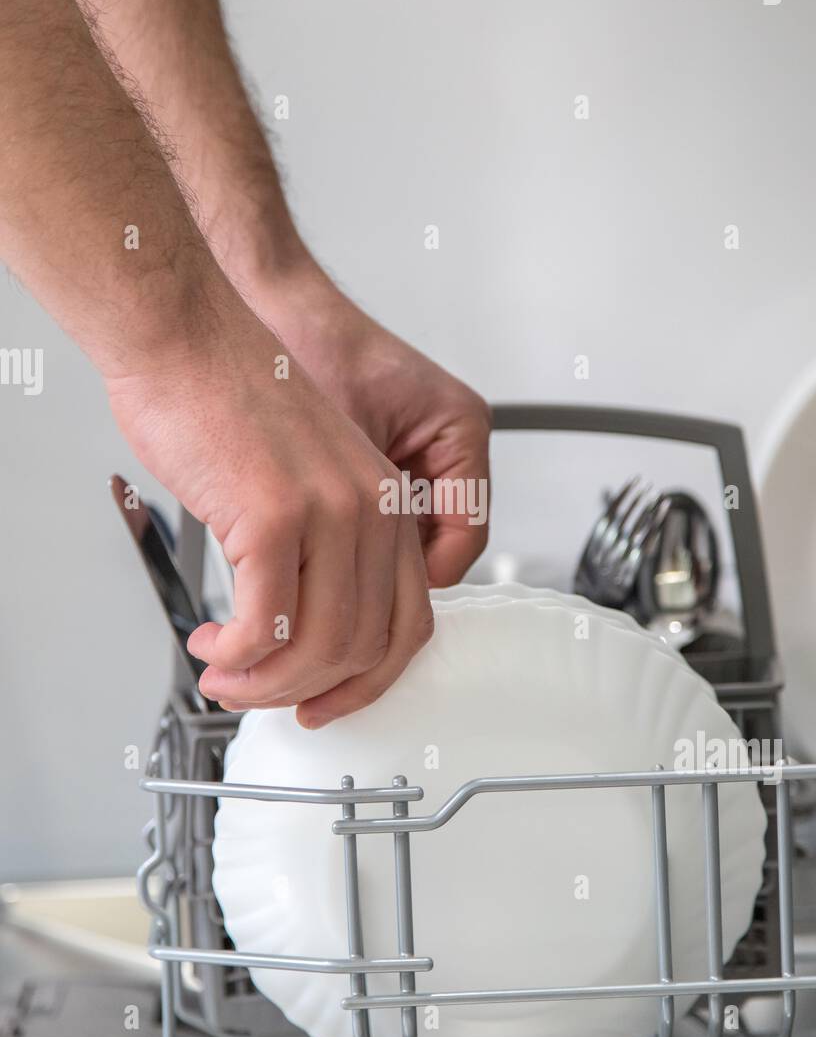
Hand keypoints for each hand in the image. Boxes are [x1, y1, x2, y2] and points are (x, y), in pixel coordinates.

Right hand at [105, 303, 433, 725]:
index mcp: (386, 502)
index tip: (320, 700)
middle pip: (366, 648)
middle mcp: (372, 509)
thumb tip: (302, 625)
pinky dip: (237, 655)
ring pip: (321, 649)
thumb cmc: (227, 397)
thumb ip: (322, 542)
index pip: (409, 623)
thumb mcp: (307, 473)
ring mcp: (330, 513)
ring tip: (224, 672)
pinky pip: (268, 628)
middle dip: (306, 691)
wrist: (185, 336)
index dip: (364, 681)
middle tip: (253, 691)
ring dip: (265, 683)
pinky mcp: (275, 516)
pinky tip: (212, 643)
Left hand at [248, 256, 491, 585]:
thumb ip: (368, 512)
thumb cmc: (309, 346)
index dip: (420, 576)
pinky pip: (387, 517)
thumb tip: (363, 586)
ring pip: (412, 537)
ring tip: (327, 564)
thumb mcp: (345, 442)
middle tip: (347, 595)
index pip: (465, 535)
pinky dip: (357, 535)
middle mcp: (450, 442)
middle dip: (395, 573)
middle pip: (441, 541)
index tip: (375, 594)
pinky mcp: (389, 454)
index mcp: (460, 429)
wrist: (273, 307)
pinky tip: (320, 539)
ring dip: (373, 557)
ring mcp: (422, 449)